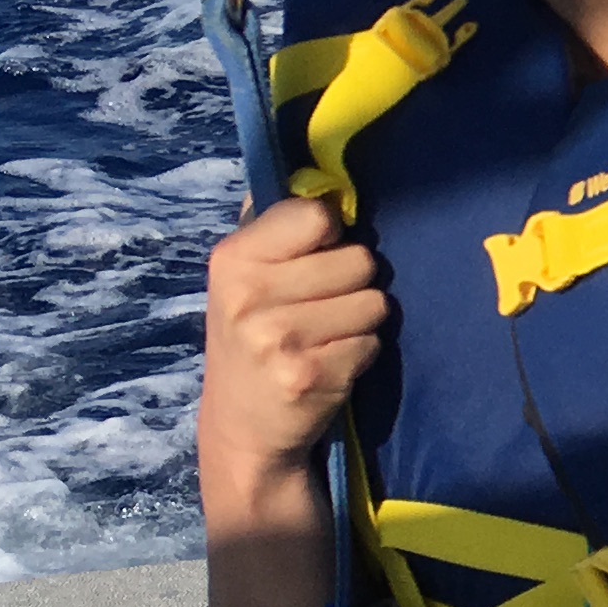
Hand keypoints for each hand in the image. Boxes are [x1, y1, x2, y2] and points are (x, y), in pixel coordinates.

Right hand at [197, 195, 382, 481]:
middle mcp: (249, 296)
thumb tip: (321, 180)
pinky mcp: (310, 376)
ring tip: (325, 336)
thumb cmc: (253, 337)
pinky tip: (329, 364)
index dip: (332, 234)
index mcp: (233, 259)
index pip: (317, 215)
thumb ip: (274, 227)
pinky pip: (373, 343)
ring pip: (374, 303)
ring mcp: (278, 339)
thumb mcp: (242, 278)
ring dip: (361, 320)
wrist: (242, 426)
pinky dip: (361, 353)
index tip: (317, 254)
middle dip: (354, 282)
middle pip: (360, 259)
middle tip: (320, 307)